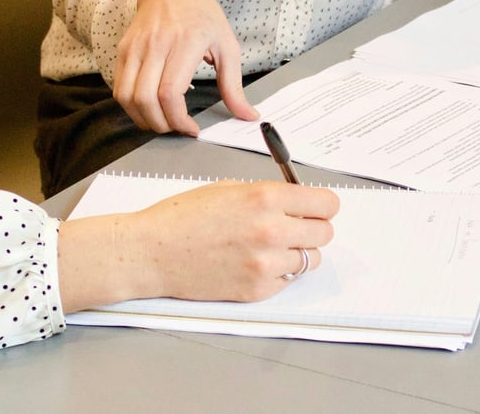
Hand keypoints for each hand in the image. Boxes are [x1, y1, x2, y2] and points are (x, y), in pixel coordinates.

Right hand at [58, 180, 338, 311]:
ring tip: (267, 246)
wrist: (153, 251)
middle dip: (310, 227)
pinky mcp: (258, 290)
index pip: (326, 204)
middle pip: (325, 233)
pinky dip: (277, 272)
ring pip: (310, 259)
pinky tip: (251, 262)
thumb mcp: (227, 188)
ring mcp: (266, 264)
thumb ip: (266, 195)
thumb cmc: (182, 216)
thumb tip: (297, 202)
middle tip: (291, 226)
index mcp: (265, 198)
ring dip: (295, 252)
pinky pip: (287, 280)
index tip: (314, 207)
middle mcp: (272, 230)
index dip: (321, 205)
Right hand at [113, 0, 257, 135]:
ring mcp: (135, 47)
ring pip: (127, 97)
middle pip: (146, 99)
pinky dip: (131, 106)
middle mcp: (156, 44)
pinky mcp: (123, 50)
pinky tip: (148, 108)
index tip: (191, 128)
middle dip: (161, 125)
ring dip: (142, 118)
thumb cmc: (202, 16)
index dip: (178, 120)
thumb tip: (247, 115)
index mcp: (185, 43)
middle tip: (176, 128)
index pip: (170, 93)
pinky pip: (119, 87)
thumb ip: (234, 85)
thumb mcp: (227, 45)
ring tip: (161, 121)